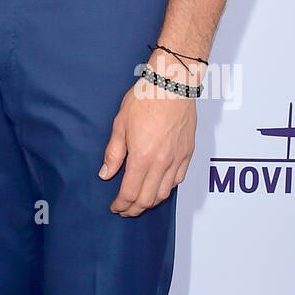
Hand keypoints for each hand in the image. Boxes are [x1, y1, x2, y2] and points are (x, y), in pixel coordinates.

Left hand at [99, 54, 198, 215]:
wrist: (172, 85)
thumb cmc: (145, 99)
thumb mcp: (120, 125)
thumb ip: (113, 153)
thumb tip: (106, 173)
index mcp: (142, 157)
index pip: (130, 193)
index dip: (121, 205)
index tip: (115, 207)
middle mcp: (162, 163)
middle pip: (148, 199)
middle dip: (134, 209)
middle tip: (125, 210)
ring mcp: (177, 159)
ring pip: (165, 193)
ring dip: (151, 202)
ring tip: (140, 201)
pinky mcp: (188, 153)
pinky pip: (178, 180)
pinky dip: (167, 189)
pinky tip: (159, 187)